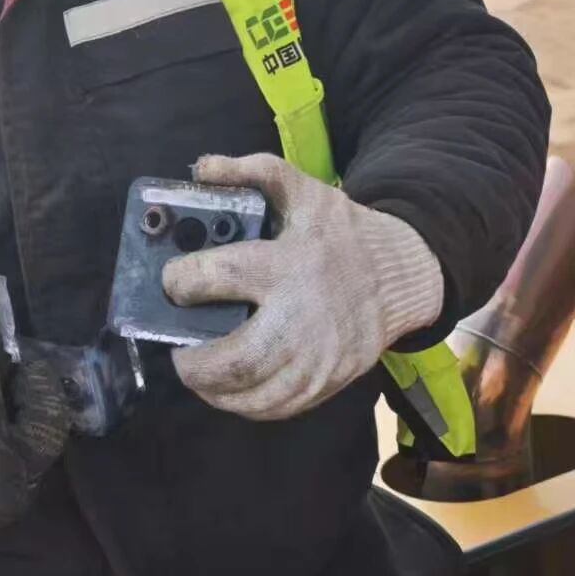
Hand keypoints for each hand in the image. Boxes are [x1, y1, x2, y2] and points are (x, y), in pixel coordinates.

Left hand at [162, 153, 442, 419]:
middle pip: (236, 359)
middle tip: (178, 351)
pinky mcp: (328, 383)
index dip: (183, 283)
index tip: (172, 284)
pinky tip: (229, 391)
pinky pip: (277, 408)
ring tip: (197, 373)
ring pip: (254, 393)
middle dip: (194, 363)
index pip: (221, 277)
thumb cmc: (343, 232)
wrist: (402, 275)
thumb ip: (251, 171)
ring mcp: (319, 358)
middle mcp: (302, 318)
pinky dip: (245, 405)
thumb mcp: (303, 190)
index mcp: (288, 264)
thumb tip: (202, 168)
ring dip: (214, 390)